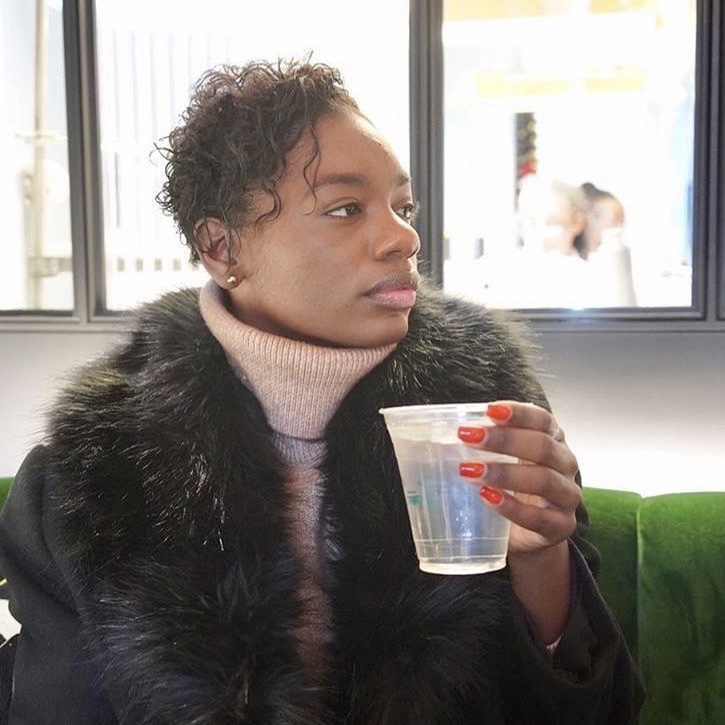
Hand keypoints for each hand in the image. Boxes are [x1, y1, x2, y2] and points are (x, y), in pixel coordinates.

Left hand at [457, 400, 580, 640]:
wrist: (523, 535)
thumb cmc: (507, 488)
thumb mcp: (496, 460)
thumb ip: (478, 443)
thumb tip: (430, 428)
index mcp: (551, 439)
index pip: (542, 419)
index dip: (518, 413)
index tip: (489, 410)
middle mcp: (564, 463)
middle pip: (543, 446)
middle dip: (505, 440)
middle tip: (468, 437)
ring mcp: (567, 496)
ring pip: (544, 479)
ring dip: (505, 473)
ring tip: (470, 471)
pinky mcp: (560, 526)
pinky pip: (540, 517)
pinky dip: (512, 508)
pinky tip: (488, 498)